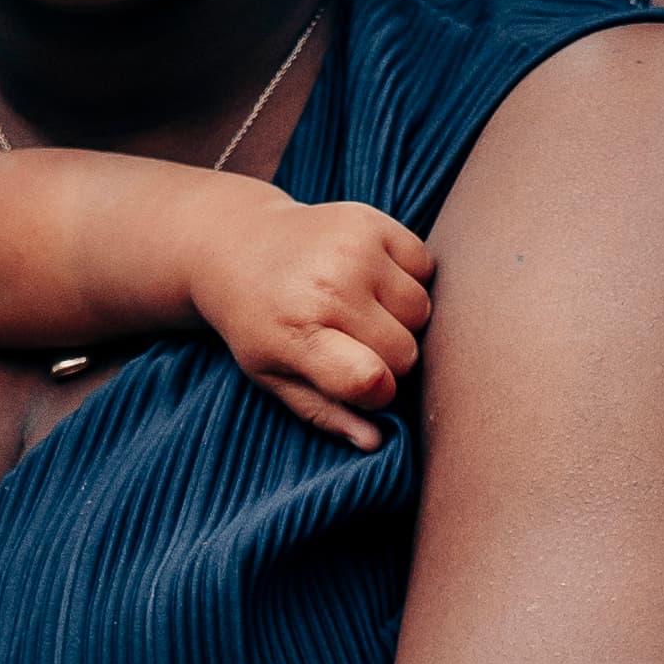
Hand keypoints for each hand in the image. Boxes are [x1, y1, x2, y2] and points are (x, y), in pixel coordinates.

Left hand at [191, 196, 434, 446]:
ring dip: (402, 320)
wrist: (237, 245)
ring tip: (361, 309)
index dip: (377, 395)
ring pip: (422, 311)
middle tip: (352, 343)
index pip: (368, 380)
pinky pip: (426, 268)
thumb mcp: (273, 376)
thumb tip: (377, 442)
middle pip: (405, 352)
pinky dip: (409, 280)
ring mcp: (352, 248)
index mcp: (296, 333)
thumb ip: (325, 412)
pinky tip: (372, 280)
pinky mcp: (372, 220)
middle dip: (389, 359)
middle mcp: (326, 287)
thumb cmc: (258, 321)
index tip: (361, 387)